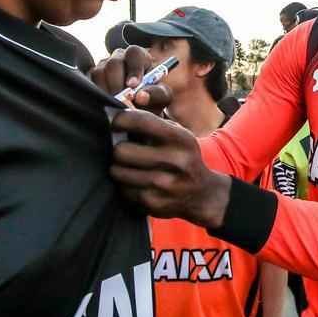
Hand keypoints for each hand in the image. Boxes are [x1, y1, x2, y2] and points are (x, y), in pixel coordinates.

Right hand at [90, 45, 171, 112]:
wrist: (139, 109)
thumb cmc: (152, 98)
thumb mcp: (161, 97)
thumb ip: (156, 94)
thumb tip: (140, 97)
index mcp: (138, 56)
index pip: (134, 54)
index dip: (134, 69)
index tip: (133, 86)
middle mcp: (120, 57)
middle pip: (113, 63)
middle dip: (117, 84)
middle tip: (122, 100)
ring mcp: (103, 65)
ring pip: (99, 73)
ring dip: (107, 91)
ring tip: (116, 105)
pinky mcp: (91, 77)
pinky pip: (89, 82)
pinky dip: (97, 95)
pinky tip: (107, 104)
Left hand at [109, 109, 231, 227]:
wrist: (202, 194)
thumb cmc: (181, 156)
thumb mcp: (177, 134)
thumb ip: (151, 122)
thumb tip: (115, 113)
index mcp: (181, 138)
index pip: (141, 121)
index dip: (120, 120)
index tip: (116, 123)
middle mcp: (176, 161)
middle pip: (122, 151)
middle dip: (118, 149)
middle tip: (122, 150)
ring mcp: (165, 184)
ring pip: (118, 172)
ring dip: (118, 168)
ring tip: (128, 166)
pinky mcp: (154, 203)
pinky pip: (123, 190)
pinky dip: (125, 185)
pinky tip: (137, 182)